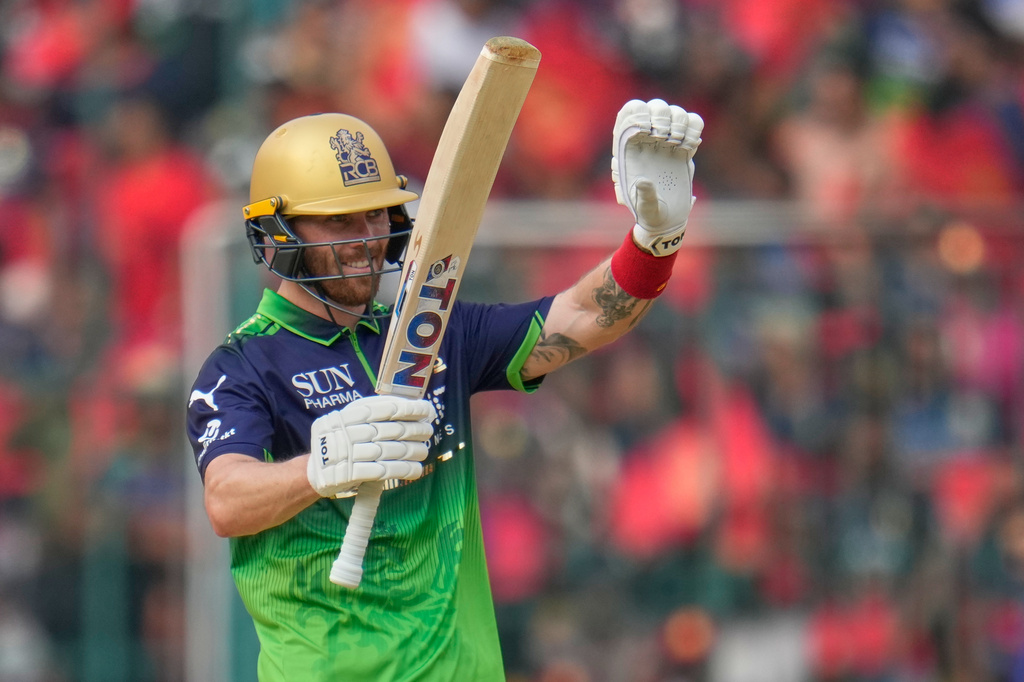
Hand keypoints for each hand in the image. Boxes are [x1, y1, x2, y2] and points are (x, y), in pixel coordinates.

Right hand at [307, 395, 435, 497]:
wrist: (315, 470)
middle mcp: (349, 432)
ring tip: (424, 451)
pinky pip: (384, 471)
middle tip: (428, 431)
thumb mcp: (347, 420)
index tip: (426, 410)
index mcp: (348, 415)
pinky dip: (403, 470)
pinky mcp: (351, 474)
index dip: (409, 408)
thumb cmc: (339, 441)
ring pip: (391, 451)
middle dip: (415, 430)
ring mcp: (349, 453)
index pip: (386, 408)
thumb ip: (372, 413)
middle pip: (391, 430)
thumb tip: (409, 408)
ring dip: (413, 451)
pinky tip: (416, 469)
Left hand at [611, 99, 703, 255]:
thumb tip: (644, 181)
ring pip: (674, 111)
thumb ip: (644, 194)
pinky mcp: (685, 147)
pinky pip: (693, 123)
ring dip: (679, 120)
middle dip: (660, 115)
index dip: (637, 111)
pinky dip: (694, 127)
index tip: (645, 127)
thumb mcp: (643, 206)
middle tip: (663, 136)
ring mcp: (667, 141)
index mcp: (629, 147)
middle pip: (654, 106)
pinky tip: (691, 145)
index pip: (629, 113)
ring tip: (678, 142)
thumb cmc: (647, 212)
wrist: (666, 218)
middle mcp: (647, 140)